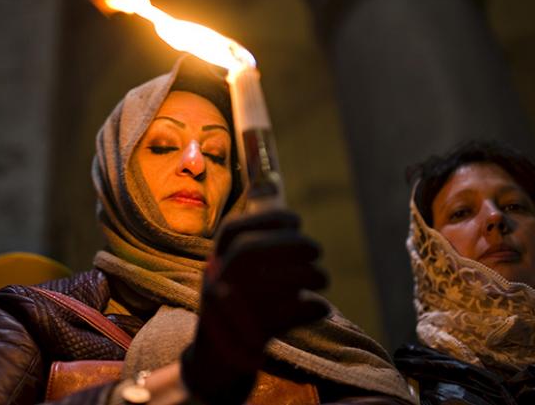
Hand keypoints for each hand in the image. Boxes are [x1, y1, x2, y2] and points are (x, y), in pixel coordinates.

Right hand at [182, 209, 329, 403]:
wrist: (217, 360)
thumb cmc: (236, 300)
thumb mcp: (235, 259)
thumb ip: (256, 224)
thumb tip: (267, 175)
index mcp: (214, 260)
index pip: (237, 230)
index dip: (271, 221)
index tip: (295, 222)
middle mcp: (216, 282)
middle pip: (252, 253)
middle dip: (292, 247)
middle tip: (316, 251)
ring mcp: (230, 311)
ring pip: (272, 283)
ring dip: (308, 276)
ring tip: (320, 279)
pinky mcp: (251, 338)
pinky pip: (289, 315)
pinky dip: (311, 309)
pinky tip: (317, 307)